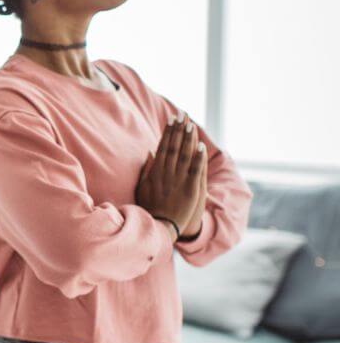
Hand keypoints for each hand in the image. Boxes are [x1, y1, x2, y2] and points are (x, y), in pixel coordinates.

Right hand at [135, 114, 207, 236]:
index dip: (167, 132)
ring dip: (188, 140)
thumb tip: (149, 153)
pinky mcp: (190, 190)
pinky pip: (195, 171)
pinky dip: (198, 158)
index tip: (171, 119)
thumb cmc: (150, 207)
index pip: (162, 147)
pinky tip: (201, 146)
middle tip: (182, 115)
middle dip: (178, 130)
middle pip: (173, 148)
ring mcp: (178, 181)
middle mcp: (166, 174)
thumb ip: (146, 170)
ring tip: (191, 125)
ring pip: (184, 156)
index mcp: (155, 172)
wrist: (160, 226)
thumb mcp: (142, 187)